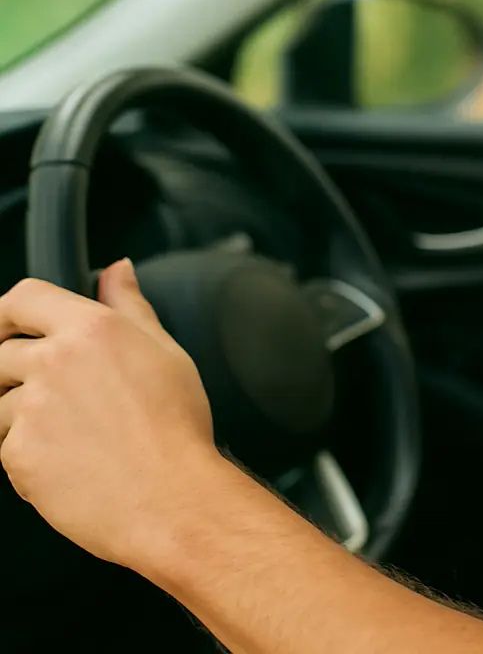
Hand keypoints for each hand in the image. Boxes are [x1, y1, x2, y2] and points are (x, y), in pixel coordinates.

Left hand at [0, 259, 222, 567]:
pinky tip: (71, 464)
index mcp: (91, 331)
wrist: (172, 498)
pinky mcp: (16, 453)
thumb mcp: (166, 353)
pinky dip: (29, 457)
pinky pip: (6, 448)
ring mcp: (30, 409)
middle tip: (55, 400)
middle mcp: (54, 362)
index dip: (10, 311)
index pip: (24, 297)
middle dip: (16, 373)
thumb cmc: (177, 429)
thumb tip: (117, 271)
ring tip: (74, 440)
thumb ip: (130, 306)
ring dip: (22, 419)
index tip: (9, 327)